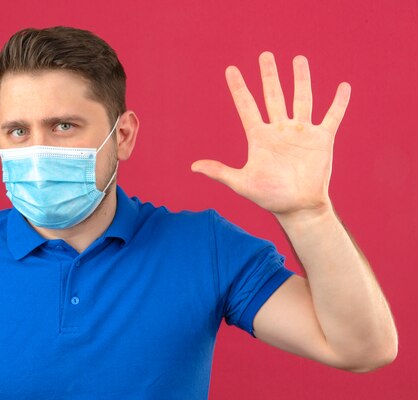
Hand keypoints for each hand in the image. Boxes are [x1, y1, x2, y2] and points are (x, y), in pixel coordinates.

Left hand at [191, 51, 350, 218]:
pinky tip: (344, 87)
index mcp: (259, 137)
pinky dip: (339, 103)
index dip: (238, 88)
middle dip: (269, 76)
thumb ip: (219, 171)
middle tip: (266, 55)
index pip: (246, 106)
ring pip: (302, 99)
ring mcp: (301, 132)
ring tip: (298, 59)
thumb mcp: (241, 183)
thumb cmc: (269, 196)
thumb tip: (193, 167)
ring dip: (301, 79)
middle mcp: (279, 130)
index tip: (231, 70)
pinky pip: (332, 116)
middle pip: (273, 95)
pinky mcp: (322, 139)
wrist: (298, 208)